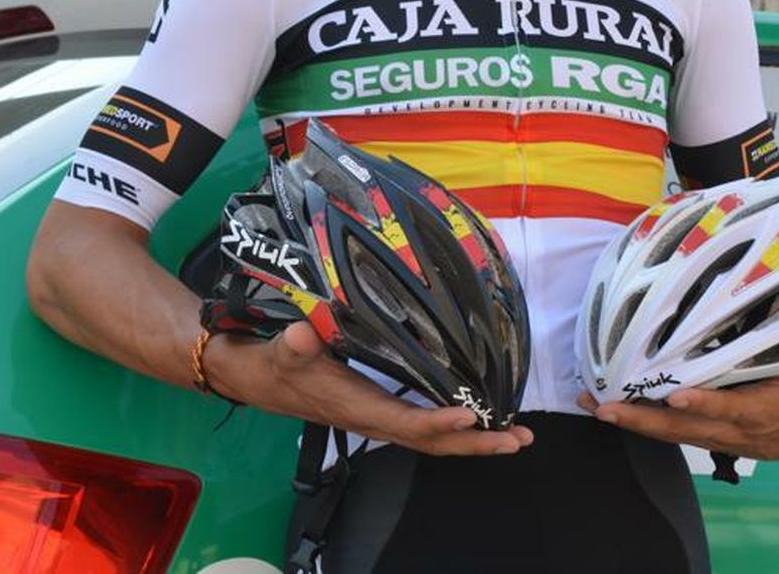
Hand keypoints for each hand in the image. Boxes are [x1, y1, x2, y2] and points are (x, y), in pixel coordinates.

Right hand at [208, 320, 532, 456]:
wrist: (261, 377)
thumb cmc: (277, 363)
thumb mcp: (284, 349)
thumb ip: (295, 344)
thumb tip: (301, 335)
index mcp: (357, 407)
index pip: (404, 422)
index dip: (436, 423)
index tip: (469, 416)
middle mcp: (375, 420)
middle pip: (431, 443)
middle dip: (475, 444)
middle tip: (517, 439)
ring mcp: (381, 419)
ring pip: (433, 441)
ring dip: (476, 441)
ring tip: (516, 437)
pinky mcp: (384, 412)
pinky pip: (427, 429)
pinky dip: (458, 431)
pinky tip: (483, 422)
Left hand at [579, 341, 778, 459]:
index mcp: (753, 413)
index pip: (724, 409)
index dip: (701, 404)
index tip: (674, 397)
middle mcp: (725, 428)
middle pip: (679, 428)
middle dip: (641, 419)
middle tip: (606, 408)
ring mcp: (707, 432)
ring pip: (664, 432)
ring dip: (629, 421)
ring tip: (594, 406)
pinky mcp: (697, 431)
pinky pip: (663, 430)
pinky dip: (636, 420)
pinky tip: (609, 408)